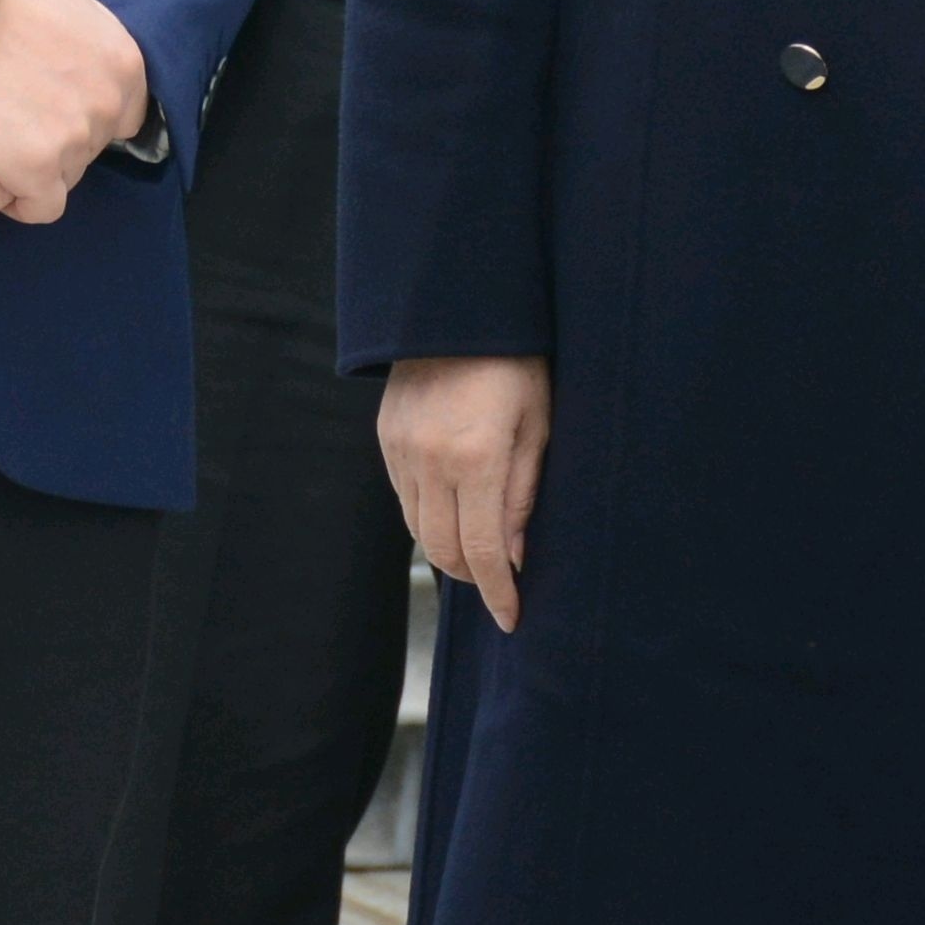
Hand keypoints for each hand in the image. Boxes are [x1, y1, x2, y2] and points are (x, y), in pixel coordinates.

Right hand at [0, 0, 147, 217]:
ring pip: (65, 177)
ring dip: (35, 167)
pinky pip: (40, 207)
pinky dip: (18, 199)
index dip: (83, 105)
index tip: (44, 94)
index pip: (124, 110)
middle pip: (91, 146)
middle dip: (58, 137)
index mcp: (124, 59)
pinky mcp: (35, 172)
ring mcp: (75, 141)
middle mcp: (110, 105)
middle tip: (14, 114)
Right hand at [383, 355, 551, 632]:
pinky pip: (404, 498)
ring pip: (418, 529)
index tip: (513, 618)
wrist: (459, 305)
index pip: (481, 551)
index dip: (497, 593)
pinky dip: (428, 517)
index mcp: (474, 458)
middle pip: (443, 550)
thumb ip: (524, 495)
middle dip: (473, 578)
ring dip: (449, 550)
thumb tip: (513, 555)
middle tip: (502, 584)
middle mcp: (428, 460)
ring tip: (480, 551)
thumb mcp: (538, 425)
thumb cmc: (516, 361)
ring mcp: (400, 448)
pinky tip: (455, 512)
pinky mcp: (386, 437)